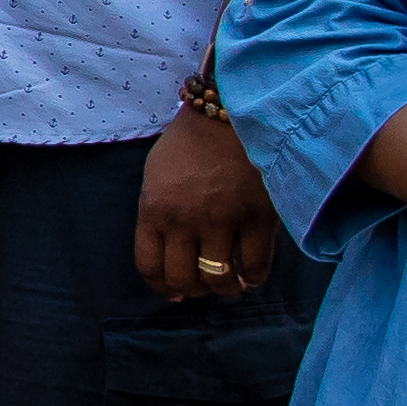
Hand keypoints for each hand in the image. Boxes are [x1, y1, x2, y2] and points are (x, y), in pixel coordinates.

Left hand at [129, 99, 273, 304]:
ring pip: (219, 279)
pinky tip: (252, 275)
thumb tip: (170, 254)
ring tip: (230, 283)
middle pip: (183, 279)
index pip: (149, 265)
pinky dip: (253, 278)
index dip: (162, 287)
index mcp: (153, 209)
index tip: (173, 293)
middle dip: (193, 290)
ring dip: (224, 288)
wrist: (229, 112)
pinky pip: (255, 267)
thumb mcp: (156, 175)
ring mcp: (221, 221)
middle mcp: (183, 221)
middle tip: (204, 287)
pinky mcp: (257, 218)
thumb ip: (158, 213)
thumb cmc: (190, 143)